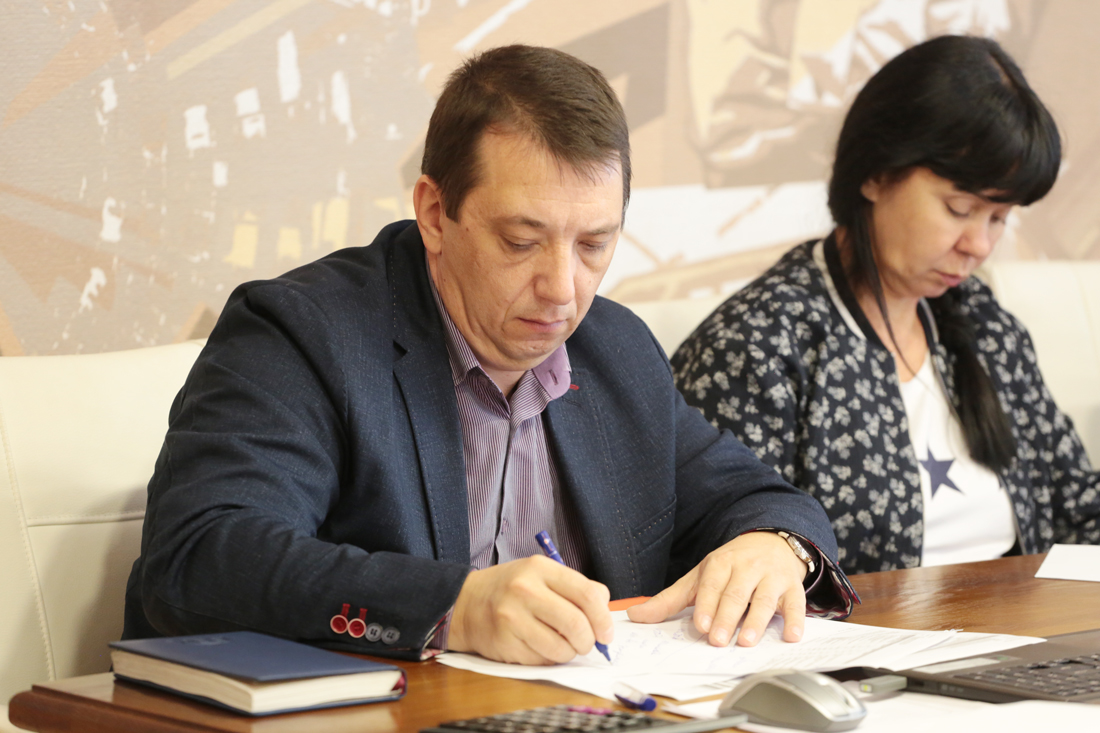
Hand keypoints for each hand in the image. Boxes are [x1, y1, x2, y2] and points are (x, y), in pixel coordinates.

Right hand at [448, 556, 613, 664]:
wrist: (467, 603)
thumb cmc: (511, 588)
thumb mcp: (541, 575)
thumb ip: (575, 588)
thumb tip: (604, 612)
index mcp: (540, 568)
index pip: (586, 594)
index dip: (603, 618)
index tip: (606, 632)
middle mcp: (525, 590)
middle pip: (576, 623)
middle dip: (589, 641)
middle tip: (588, 644)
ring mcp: (512, 617)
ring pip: (561, 648)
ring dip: (570, 653)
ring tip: (564, 645)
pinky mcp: (504, 642)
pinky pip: (541, 660)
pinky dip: (550, 659)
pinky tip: (542, 647)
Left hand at [626, 531, 806, 646]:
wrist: (771, 543)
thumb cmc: (731, 567)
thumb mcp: (699, 577)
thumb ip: (670, 600)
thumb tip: (635, 616)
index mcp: (721, 564)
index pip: (712, 585)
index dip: (707, 605)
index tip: (702, 626)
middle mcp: (747, 567)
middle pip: (737, 593)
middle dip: (727, 616)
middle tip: (719, 640)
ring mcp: (772, 576)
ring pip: (765, 599)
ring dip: (757, 621)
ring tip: (748, 641)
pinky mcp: (792, 586)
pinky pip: (796, 603)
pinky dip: (796, 620)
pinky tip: (791, 636)